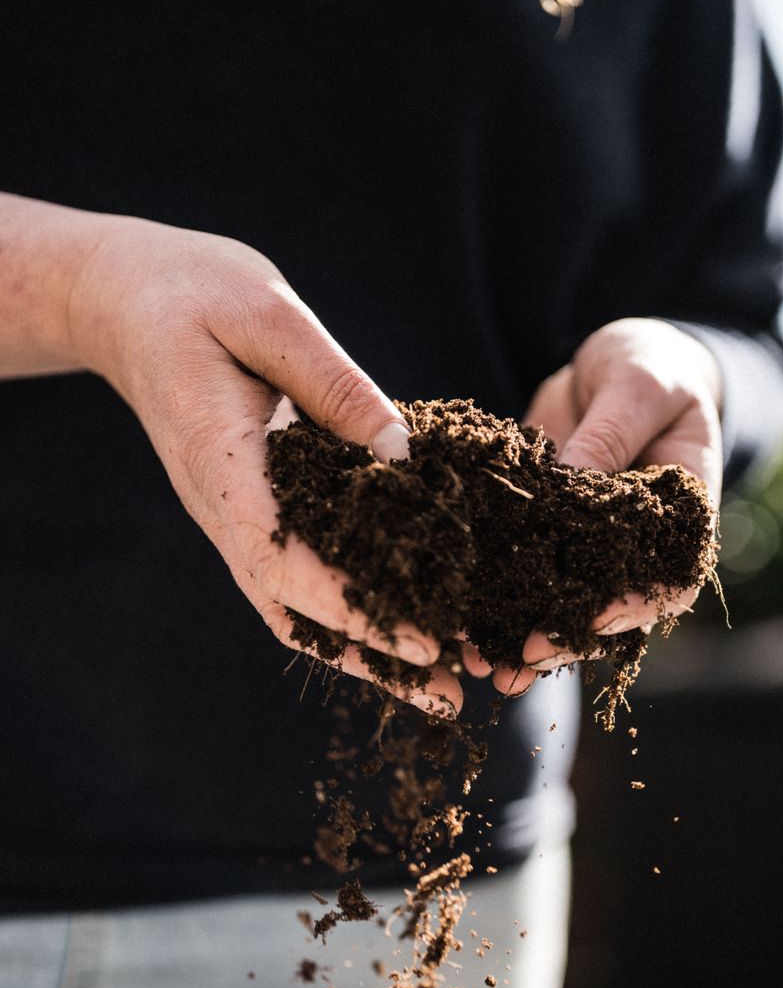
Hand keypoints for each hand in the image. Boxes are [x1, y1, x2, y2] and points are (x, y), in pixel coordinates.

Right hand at [66, 215, 461, 714]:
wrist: (129, 301)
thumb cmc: (193, 293)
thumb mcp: (267, 313)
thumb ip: (334, 385)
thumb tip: (403, 458)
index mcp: (222, 466)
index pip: (284, 560)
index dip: (353, 609)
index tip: (420, 640)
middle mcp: (224, 511)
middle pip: (295, 612)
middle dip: (373, 658)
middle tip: (447, 694)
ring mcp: (235, 518)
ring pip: (297, 609)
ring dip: (365, 652)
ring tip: (438, 685)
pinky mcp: (255, 510)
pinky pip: (300, 578)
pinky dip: (350, 613)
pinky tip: (402, 630)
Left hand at [491, 317, 723, 696]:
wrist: (614, 363)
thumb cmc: (649, 366)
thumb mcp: (638, 385)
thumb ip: (613, 432)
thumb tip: (573, 485)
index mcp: (682, 517)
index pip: (672, 580)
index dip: (639, 607)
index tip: (596, 620)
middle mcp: (638, 547)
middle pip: (611, 610)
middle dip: (567, 638)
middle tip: (523, 657)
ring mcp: (590, 546)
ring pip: (562, 605)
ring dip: (523, 636)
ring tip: (483, 662)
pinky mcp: (546, 534)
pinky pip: (522, 574)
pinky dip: (493, 600)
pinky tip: (459, 626)